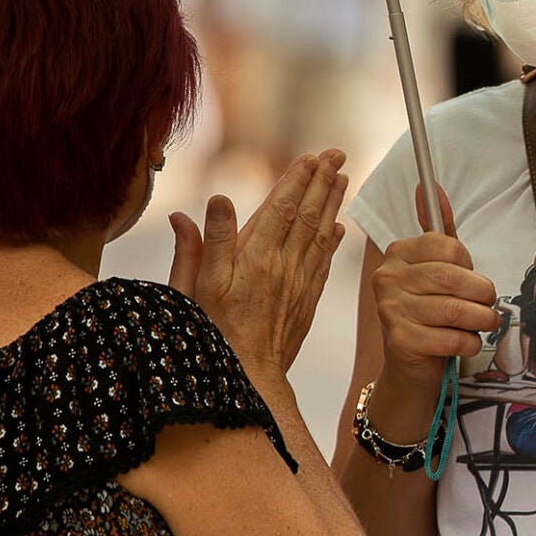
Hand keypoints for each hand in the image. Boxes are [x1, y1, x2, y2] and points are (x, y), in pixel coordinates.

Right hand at [171, 150, 347, 374]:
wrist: (248, 380)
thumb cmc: (210, 335)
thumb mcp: (194, 289)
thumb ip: (202, 244)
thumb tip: (210, 202)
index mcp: (254, 258)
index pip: (280, 208)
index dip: (295, 180)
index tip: (309, 157)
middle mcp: (282, 267)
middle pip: (306, 215)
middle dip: (321, 182)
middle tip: (335, 155)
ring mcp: (298, 284)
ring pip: (320, 235)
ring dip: (332, 204)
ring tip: (342, 178)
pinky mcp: (306, 302)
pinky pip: (324, 264)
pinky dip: (333, 242)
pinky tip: (339, 227)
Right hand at [367, 182, 501, 392]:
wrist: (409, 365)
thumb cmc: (429, 311)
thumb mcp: (435, 266)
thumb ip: (439, 230)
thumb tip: (430, 186)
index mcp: (397, 253)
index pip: (449, 247)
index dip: (469, 266)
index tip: (468, 279)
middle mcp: (387, 278)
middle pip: (453, 278)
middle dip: (482, 294)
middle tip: (488, 305)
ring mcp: (391, 310)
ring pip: (456, 310)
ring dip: (482, 320)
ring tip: (485, 323)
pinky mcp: (401, 342)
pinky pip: (452, 339)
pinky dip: (470, 342)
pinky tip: (467, 342)